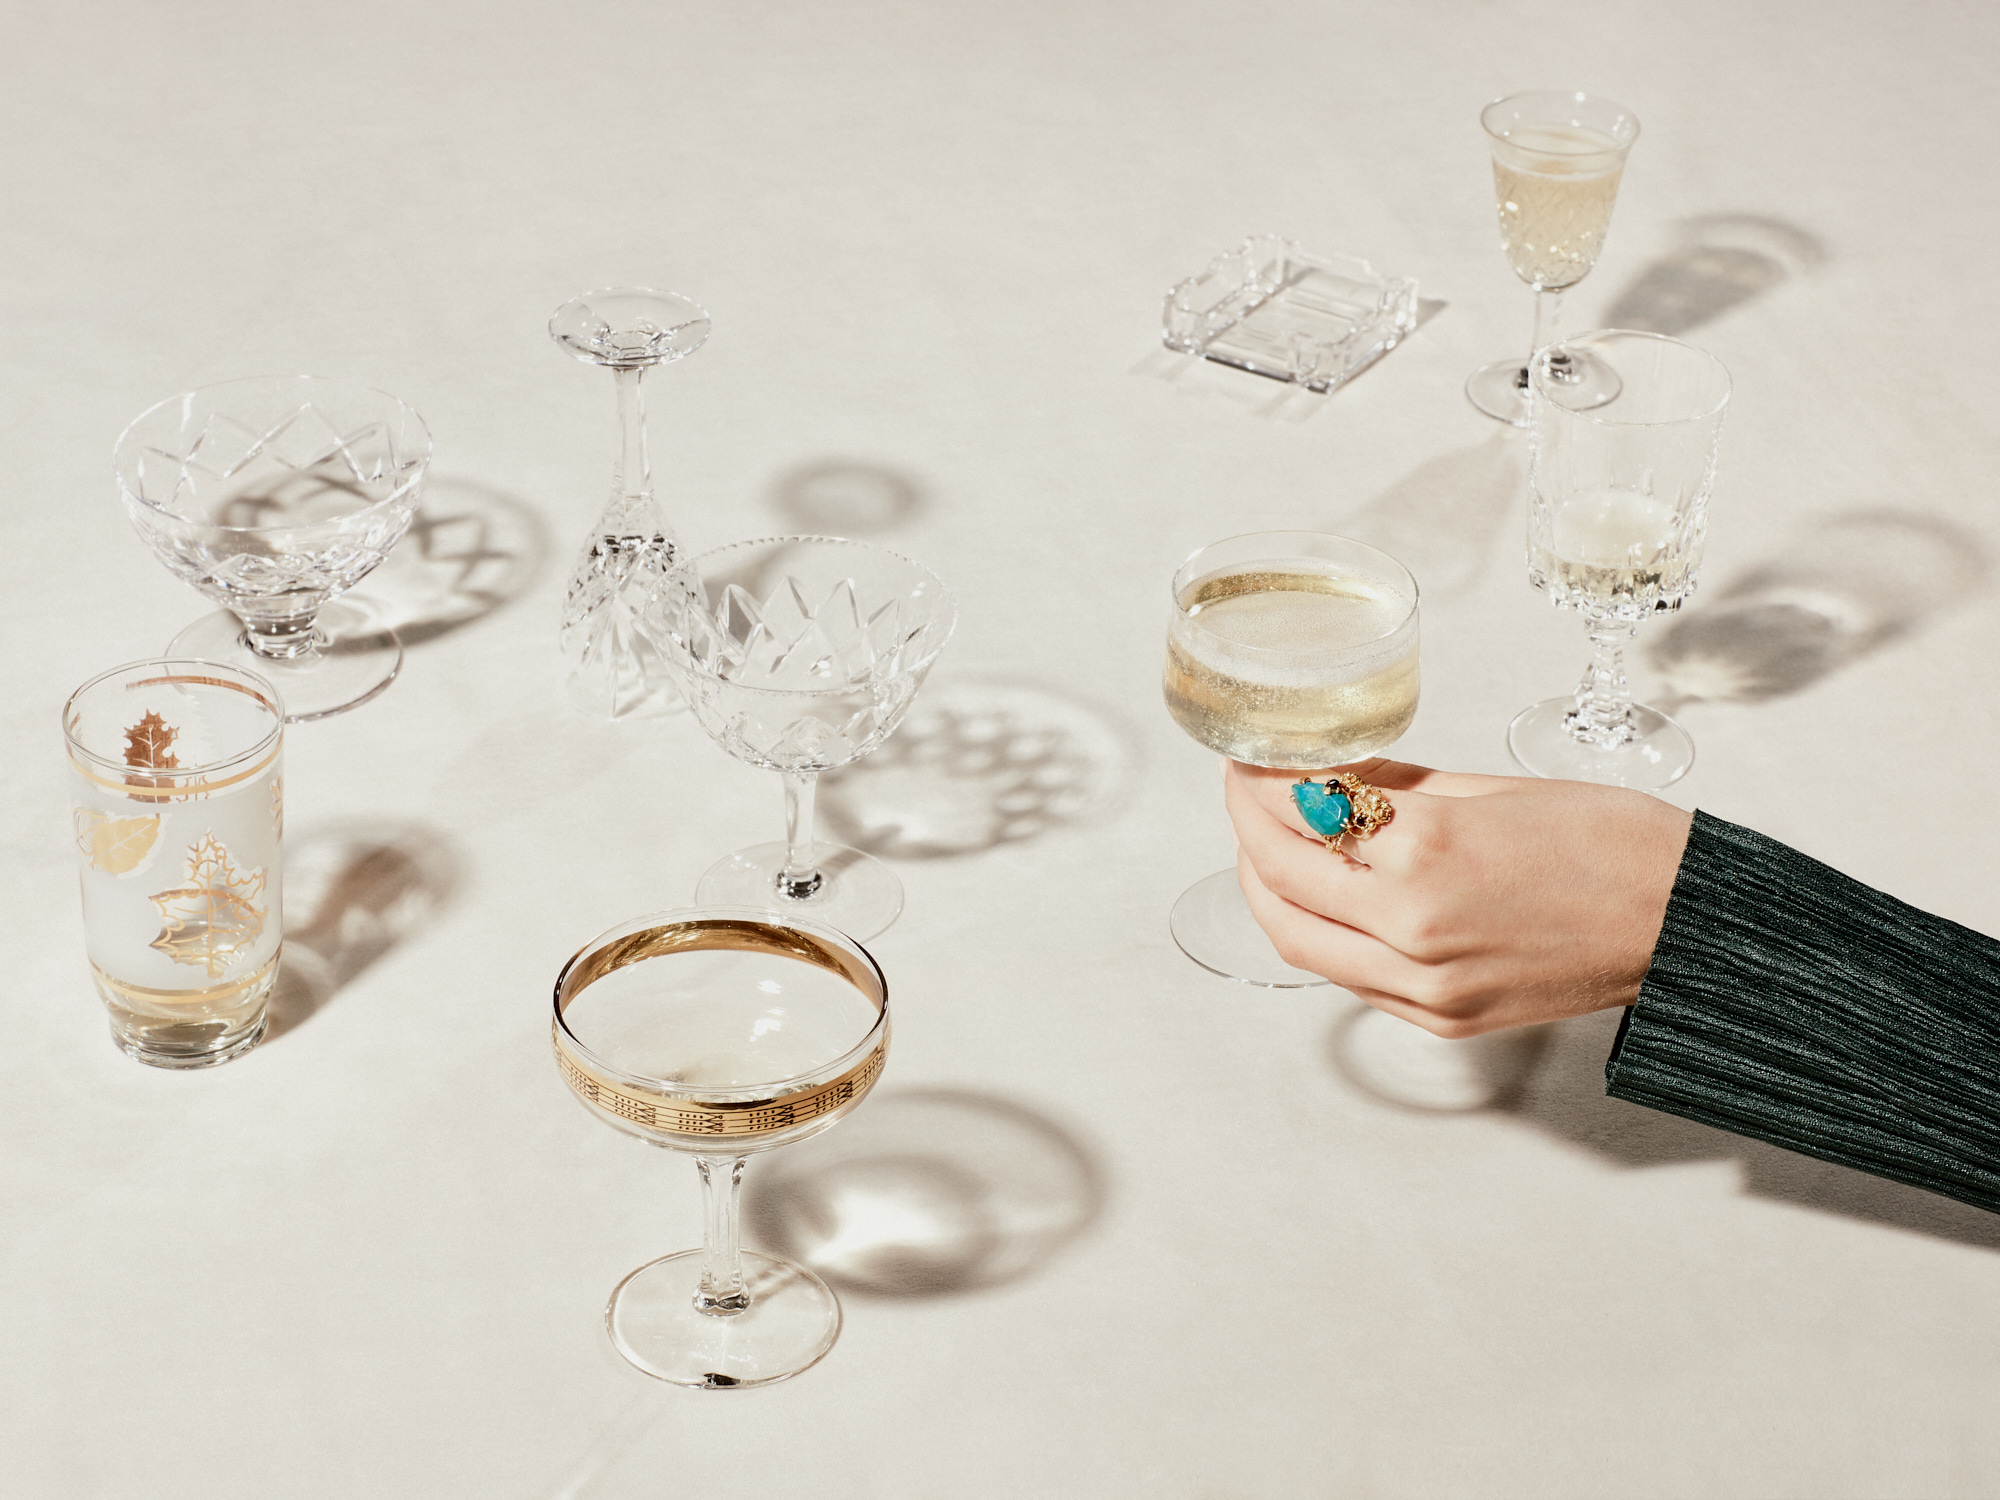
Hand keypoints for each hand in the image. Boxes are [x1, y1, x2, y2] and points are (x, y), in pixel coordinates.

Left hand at [1225, 758, 1691, 1036]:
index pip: (1302, 815)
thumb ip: (1395, 787)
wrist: (1683, 924)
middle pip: (1280, 881)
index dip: (1261, 783)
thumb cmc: (1611, 843)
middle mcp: (1414, 928)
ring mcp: (1425, 986)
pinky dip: (1318, 932)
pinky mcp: (1440, 1019)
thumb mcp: (1491, 788)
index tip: (1252, 758)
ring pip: (1299, 940)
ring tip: (1265, 844)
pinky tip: (1322, 896)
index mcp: (1428, 855)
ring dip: (1267, 889)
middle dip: (1247, 829)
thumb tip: (1331, 771)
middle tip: (1246, 792)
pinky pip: (1347, 976)